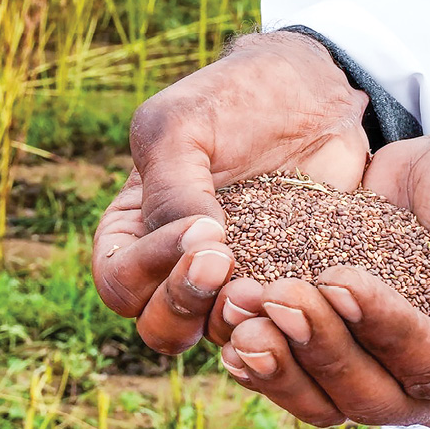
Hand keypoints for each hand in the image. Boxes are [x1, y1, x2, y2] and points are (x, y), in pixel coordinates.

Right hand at [93, 32, 369, 353]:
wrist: (310, 93)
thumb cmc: (232, 99)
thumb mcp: (181, 127)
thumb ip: (170, 189)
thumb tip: (192, 249)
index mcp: (134, 231)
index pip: (119, 281)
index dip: (149, 270)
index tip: (202, 231)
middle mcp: (176, 267)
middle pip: (160, 327)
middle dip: (186, 306)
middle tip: (225, 265)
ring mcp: (233, 282)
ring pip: (218, 335)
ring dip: (235, 321)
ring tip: (264, 288)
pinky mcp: (283, 283)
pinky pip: (279, 321)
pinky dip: (285, 317)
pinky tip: (305, 291)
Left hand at [217, 116, 429, 425]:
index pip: (425, 369)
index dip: (380, 332)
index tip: (338, 279)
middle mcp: (425, 377)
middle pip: (365, 394)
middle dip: (318, 347)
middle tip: (276, 294)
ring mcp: (375, 359)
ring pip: (322, 393)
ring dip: (278, 358)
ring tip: (241, 309)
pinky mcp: (337, 334)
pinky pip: (295, 364)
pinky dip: (261, 350)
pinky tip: (229, 322)